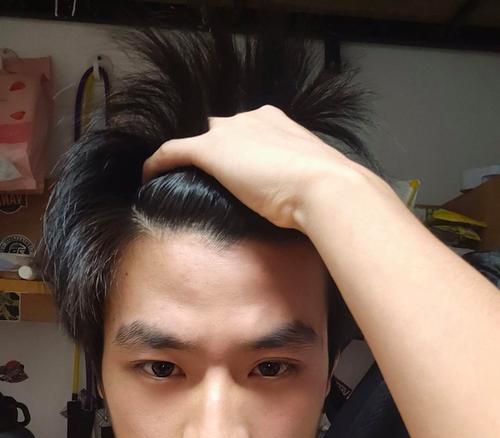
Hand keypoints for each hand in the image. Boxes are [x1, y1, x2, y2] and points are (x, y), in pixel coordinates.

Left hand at [142, 105, 360, 230]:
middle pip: (220, 131)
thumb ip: (299, 179)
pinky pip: (172, 152)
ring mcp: (230, 133)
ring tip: (180, 181)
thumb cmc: (326, 187)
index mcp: (276, 121)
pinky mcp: (210, 150)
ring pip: (196, 141)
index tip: (237, 173)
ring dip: (190, 159)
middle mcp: (250, 119)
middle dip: (217, 153)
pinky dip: (158, 163)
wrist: (324, 186)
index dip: (239, 150)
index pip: (248, 130)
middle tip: (215, 184)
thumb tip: (303, 200)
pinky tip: (147, 177)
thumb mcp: (313, 178)